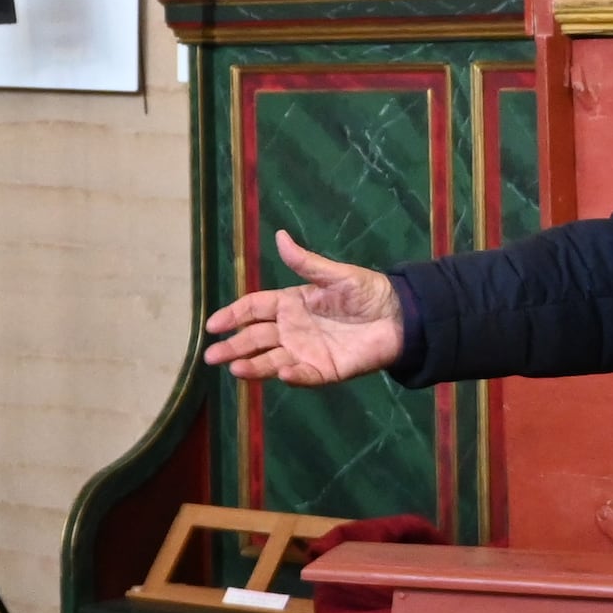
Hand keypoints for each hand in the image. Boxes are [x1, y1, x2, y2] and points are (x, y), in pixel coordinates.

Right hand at [203, 231, 404, 385]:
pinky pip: (305, 375)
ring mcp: (306, 352)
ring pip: (271, 360)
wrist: (401, 317)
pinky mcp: (325, 370)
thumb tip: (279, 236)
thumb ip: (306, 262)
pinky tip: (281, 373)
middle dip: (232, 347)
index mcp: (290, 304)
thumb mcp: (336, 274)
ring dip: (253, 366)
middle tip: (211, 356)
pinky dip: (292, 375)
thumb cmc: (368, 292)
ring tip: (235, 369)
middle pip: (255, 339)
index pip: (253, 309)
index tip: (213, 325)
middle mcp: (291, 330)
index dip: (233, 316)